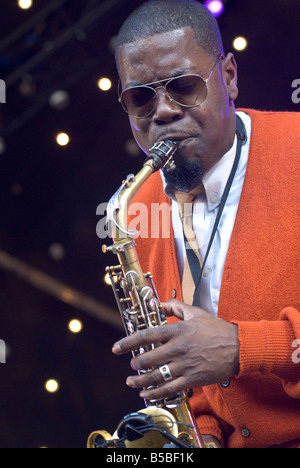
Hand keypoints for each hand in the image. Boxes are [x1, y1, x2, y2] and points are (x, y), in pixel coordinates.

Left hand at [112, 299, 239, 400]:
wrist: (238, 347)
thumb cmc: (216, 329)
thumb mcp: (196, 312)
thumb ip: (175, 307)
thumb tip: (160, 303)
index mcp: (177, 331)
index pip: (146, 336)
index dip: (128, 342)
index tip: (117, 348)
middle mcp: (177, 348)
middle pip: (148, 358)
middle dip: (136, 364)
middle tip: (132, 365)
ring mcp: (184, 365)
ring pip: (156, 376)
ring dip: (140, 381)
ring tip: (131, 382)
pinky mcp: (191, 379)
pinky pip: (169, 389)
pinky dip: (155, 392)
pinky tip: (146, 393)